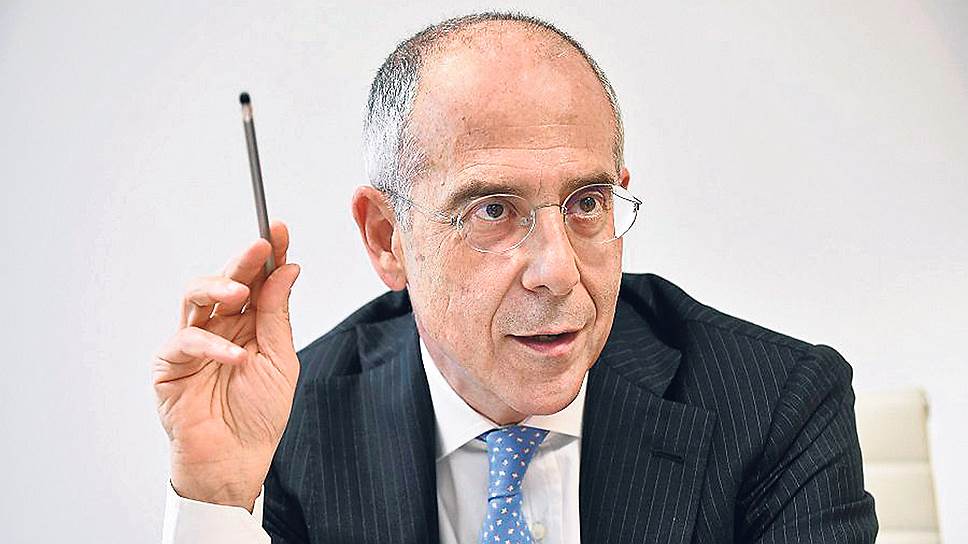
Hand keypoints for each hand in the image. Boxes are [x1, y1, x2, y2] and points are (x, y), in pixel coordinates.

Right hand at [153, 220, 299, 511]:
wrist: (237, 461)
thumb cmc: (258, 416)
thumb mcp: (281, 360)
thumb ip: (277, 315)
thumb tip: (287, 269)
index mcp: (248, 323)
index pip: (256, 280)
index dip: (266, 255)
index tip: (280, 230)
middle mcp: (220, 326)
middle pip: (225, 281)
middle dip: (242, 260)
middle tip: (260, 244)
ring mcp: (193, 344)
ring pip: (194, 298)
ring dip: (218, 287)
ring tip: (240, 290)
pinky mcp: (169, 366)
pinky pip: (185, 342)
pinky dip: (211, 346)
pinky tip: (235, 356)